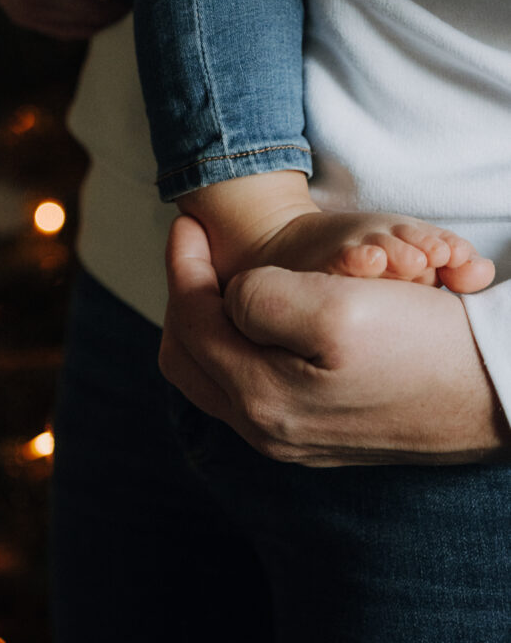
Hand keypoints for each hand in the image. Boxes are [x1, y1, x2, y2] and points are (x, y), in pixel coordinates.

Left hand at [160, 216, 510, 465]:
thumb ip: (259, 298)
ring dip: (208, 319)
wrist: (494, 393)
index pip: (190, 322)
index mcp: (259, 396)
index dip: (182, 265)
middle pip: (187, 357)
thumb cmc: (421, 344)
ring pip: (214, 374)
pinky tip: (260, 312)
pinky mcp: (318, 434)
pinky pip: (247, 386)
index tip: (188, 224)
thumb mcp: (337, 306)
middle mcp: (266, 429)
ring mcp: (291, 438)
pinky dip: (238, 344)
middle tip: (195, 248)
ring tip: (221, 274)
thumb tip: (230, 297)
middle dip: (184, 295)